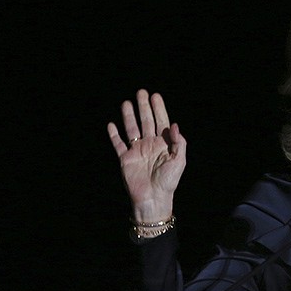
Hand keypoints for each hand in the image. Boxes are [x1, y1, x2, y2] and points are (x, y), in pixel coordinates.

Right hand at [107, 89, 186, 222]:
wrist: (153, 199)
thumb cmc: (169, 181)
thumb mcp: (179, 161)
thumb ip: (178, 142)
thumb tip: (173, 125)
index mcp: (163, 144)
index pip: (161, 122)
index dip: (158, 108)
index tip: (155, 95)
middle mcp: (149, 144)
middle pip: (145, 121)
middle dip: (143, 107)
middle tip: (141, 92)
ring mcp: (136, 151)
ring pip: (131, 129)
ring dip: (129, 116)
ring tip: (126, 103)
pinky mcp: (125, 159)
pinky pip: (118, 145)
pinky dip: (114, 135)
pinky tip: (111, 124)